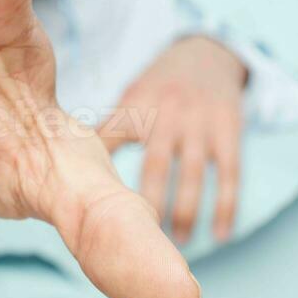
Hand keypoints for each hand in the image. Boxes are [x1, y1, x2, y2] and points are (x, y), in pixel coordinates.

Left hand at [100, 36, 245, 243]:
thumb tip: (68, 166)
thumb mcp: (130, 97)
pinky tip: (221, 235)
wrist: (206, 53)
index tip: (89, 210)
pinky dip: (225, 206)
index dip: (98, 172)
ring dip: (184, 213)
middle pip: (154, 165)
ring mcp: (200, 122)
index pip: (111, 141)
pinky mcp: (229, 130)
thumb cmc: (158, 86)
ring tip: (176, 245)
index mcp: (135, 104)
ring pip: (191, 174)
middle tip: (137, 240)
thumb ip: (108, 131)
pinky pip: (229, 174)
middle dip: (146, 204)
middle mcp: (167, 112)